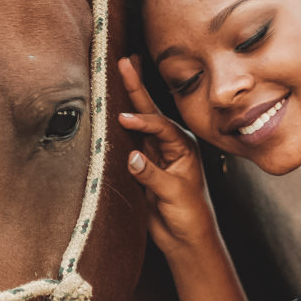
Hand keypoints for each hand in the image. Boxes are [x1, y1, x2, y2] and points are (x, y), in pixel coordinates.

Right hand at [117, 56, 218, 256]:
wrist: (185, 239)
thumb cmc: (189, 216)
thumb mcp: (174, 194)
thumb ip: (153, 176)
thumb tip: (131, 158)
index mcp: (183, 147)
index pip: (160, 126)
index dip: (141, 121)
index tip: (123, 118)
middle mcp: (169, 145)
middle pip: (149, 112)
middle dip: (136, 87)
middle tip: (124, 61)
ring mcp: (154, 154)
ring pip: (137, 122)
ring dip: (127, 98)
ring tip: (121, 71)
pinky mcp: (142, 165)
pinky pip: (127, 140)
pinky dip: (118, 124)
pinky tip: (110, 105)